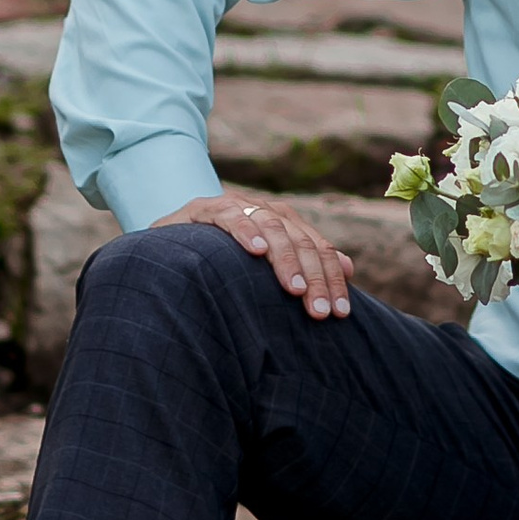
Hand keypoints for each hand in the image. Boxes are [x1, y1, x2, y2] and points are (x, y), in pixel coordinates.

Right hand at [155, 191, 351, 319]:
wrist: (169, 243)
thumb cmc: (223, 260)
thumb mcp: (264, 266)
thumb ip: (304, 263)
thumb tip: (349, 267)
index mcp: (286, 223)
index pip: (318, 248)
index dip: (331, 278)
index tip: (340, 313)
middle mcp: (266, 210)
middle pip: (300, 240)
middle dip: (314, 277)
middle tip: (319, 311)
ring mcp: (237, 206)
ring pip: (272, 227)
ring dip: (286, 259)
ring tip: (295, 290)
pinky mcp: (205, 209)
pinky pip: (230, 217)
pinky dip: (245, 231)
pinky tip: (256, 251)